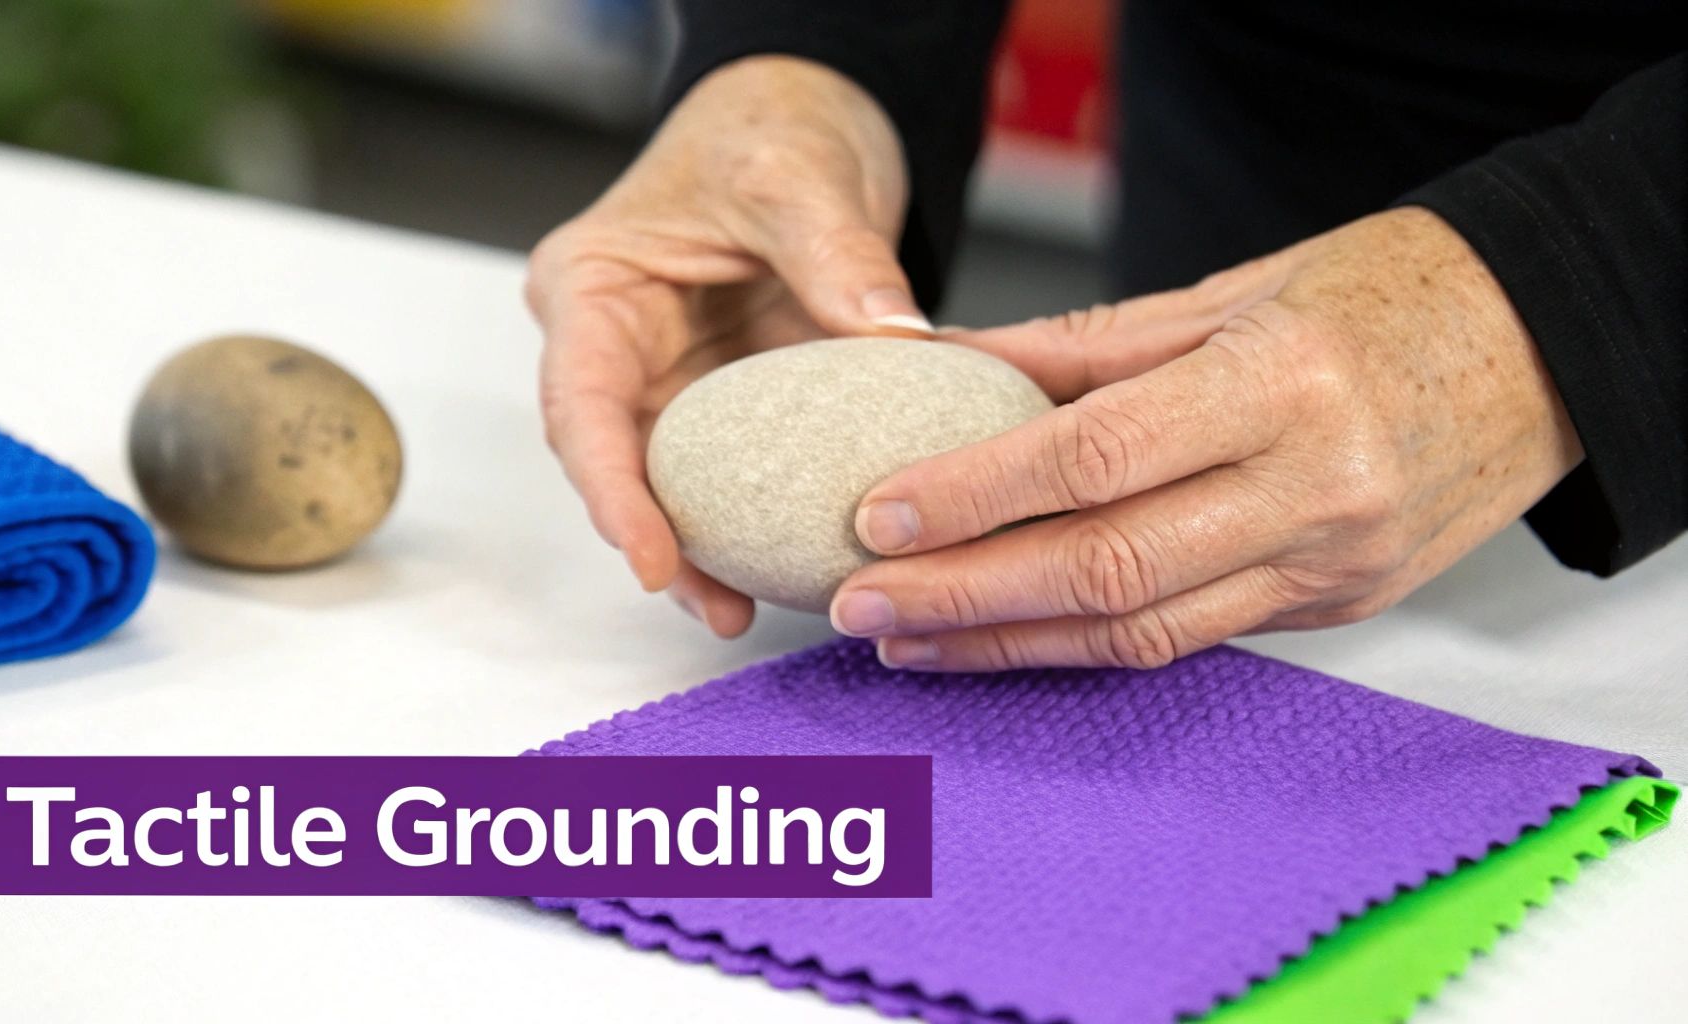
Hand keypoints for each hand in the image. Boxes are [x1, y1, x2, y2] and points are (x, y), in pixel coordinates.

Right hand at [529, 56, 926, 637]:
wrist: (804, 123)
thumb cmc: (771, 131)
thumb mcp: (800, 178)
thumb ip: (840, 255)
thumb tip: (901, 339)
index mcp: (592, 288)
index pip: (580, 405)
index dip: (610, 490)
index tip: (651, 557)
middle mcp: (614, 347)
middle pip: (614, 464)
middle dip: (656, 544)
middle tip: (717, 607)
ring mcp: (667, 381)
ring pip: (669, 484)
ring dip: (703, 552)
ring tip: (747, 614)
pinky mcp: (724, 404)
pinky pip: (734, 474)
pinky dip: (759, 521)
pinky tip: (797, 566)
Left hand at [829, 208, 1584, 670]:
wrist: (1544, 346)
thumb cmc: (1390, 294)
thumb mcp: (1230, 291)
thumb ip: (1081, 349)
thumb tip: (942, 365)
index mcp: (1281, 383)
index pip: (1094, 458)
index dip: (975, 495)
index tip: (879, 513)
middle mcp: (1312, 487)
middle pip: (1103, 568)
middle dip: (964, 594)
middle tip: (862, 601)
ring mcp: (1334, 562)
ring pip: (1139, 629)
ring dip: (1008, 641)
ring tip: (909, 639)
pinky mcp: (1339, 607)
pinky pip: (1188, 637)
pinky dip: (1085, 644)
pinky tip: (1006, 637)